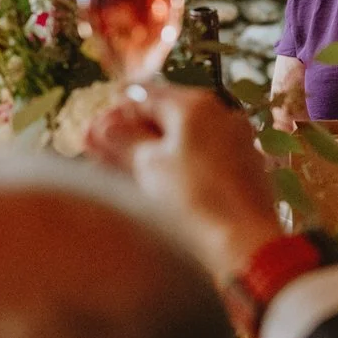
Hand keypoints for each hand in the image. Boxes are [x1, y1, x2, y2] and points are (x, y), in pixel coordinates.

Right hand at [84, 85, 282, 281]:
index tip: (93, 136)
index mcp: (195, 104)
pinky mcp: (244, 167)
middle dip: (133, 135)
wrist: (244, 241)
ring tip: (126, 172)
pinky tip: (161, 184)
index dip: (113, 115)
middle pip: (165, 116)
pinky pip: (203, 156)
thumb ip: (121, 140)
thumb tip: (100, 127)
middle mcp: (220, 113)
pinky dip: (179, 164)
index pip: (142, 96)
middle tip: (102, 154)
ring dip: (153, 151)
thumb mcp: (148, 166)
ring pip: (184, 138)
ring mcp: (236, 140)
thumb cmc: (192, 198)